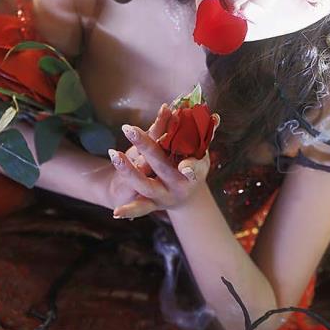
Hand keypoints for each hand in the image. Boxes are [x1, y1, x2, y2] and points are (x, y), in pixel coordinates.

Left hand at [109, 104, 215, 219]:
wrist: (186, 196)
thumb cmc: (194, 166)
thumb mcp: (201, 153)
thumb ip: (205, 135)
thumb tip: (214, 117)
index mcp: (194, 173)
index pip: (194, 168)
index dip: (190, 168)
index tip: (184, 166)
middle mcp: (179, 186)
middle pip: (162, 166)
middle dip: (147, 147)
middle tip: (130, 130)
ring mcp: (165, 196)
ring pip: (146, 185)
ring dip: (129, 171)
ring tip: (114, 154)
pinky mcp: (153, 205)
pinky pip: (140, 208)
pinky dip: (129, 210)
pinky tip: (115, 213)